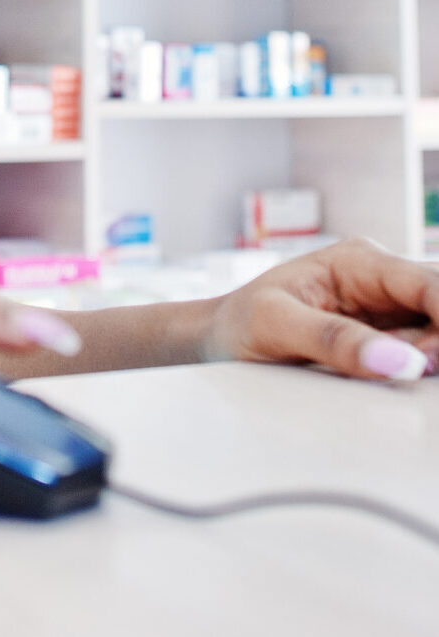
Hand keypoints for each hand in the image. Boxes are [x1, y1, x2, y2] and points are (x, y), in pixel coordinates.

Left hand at [203, 238, 438, 380]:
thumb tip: (399, 362)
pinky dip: (418, 370)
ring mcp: (388, 311)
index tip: (428, 362)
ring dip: (428, 359)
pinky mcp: (388, 339)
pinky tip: (387, 376)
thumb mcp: (274, 324)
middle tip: (409, 371)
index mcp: (358, 261)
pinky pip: (424, 354)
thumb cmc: (240, 323)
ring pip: (437, 332)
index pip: (430, 283)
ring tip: (384, 371)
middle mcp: (381, 280)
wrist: (219, 341)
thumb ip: (334, 340)